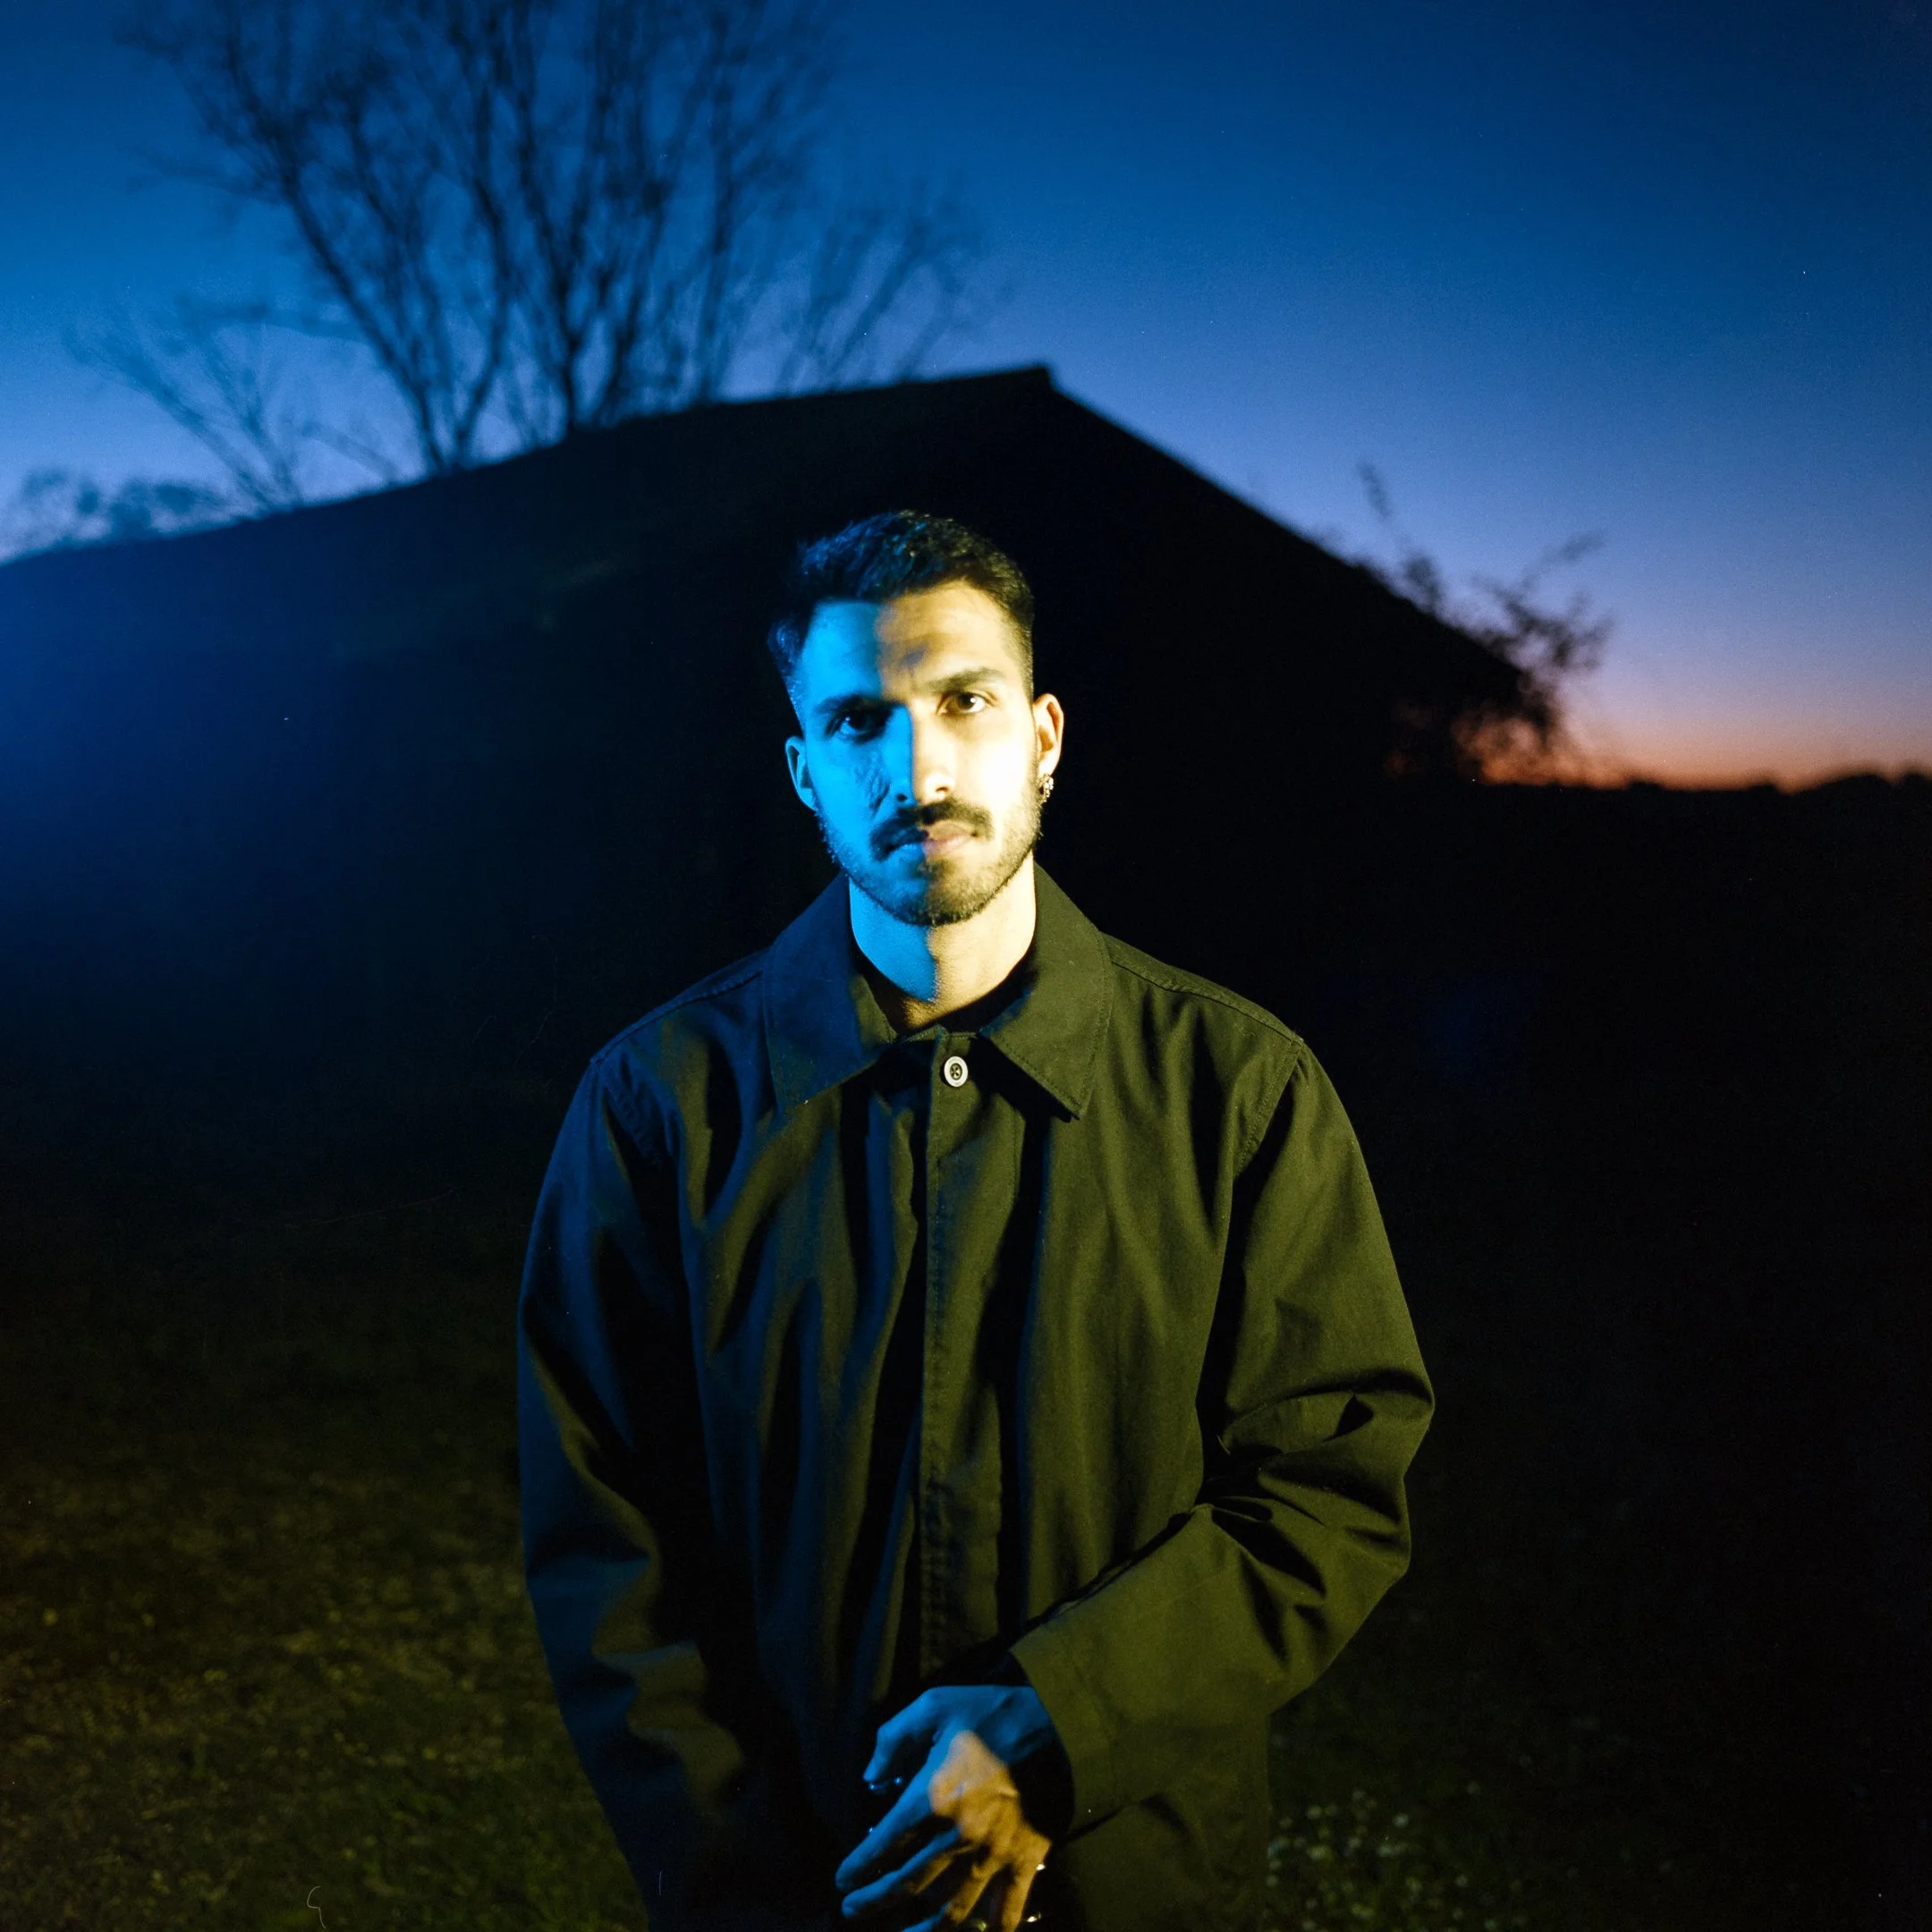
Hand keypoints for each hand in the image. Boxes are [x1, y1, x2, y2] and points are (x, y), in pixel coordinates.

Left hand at [835, 1684, 1056, 1930]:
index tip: (842, 1878)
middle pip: (908, 1882)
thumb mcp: (934, 1706)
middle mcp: (957, 1837)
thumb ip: (893, 1738)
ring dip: (922, 1926)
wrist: (1060, 1726)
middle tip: (852, 1908)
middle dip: (875, 1899)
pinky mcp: (1024, 1860)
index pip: (883, 1844)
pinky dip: (994, 1928)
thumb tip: (870, 1778)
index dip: (858, 1866)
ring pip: (951, 1907)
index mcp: (932, 1799)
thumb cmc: (993, 1714)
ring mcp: (992, 1855)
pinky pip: (1007, 1908)